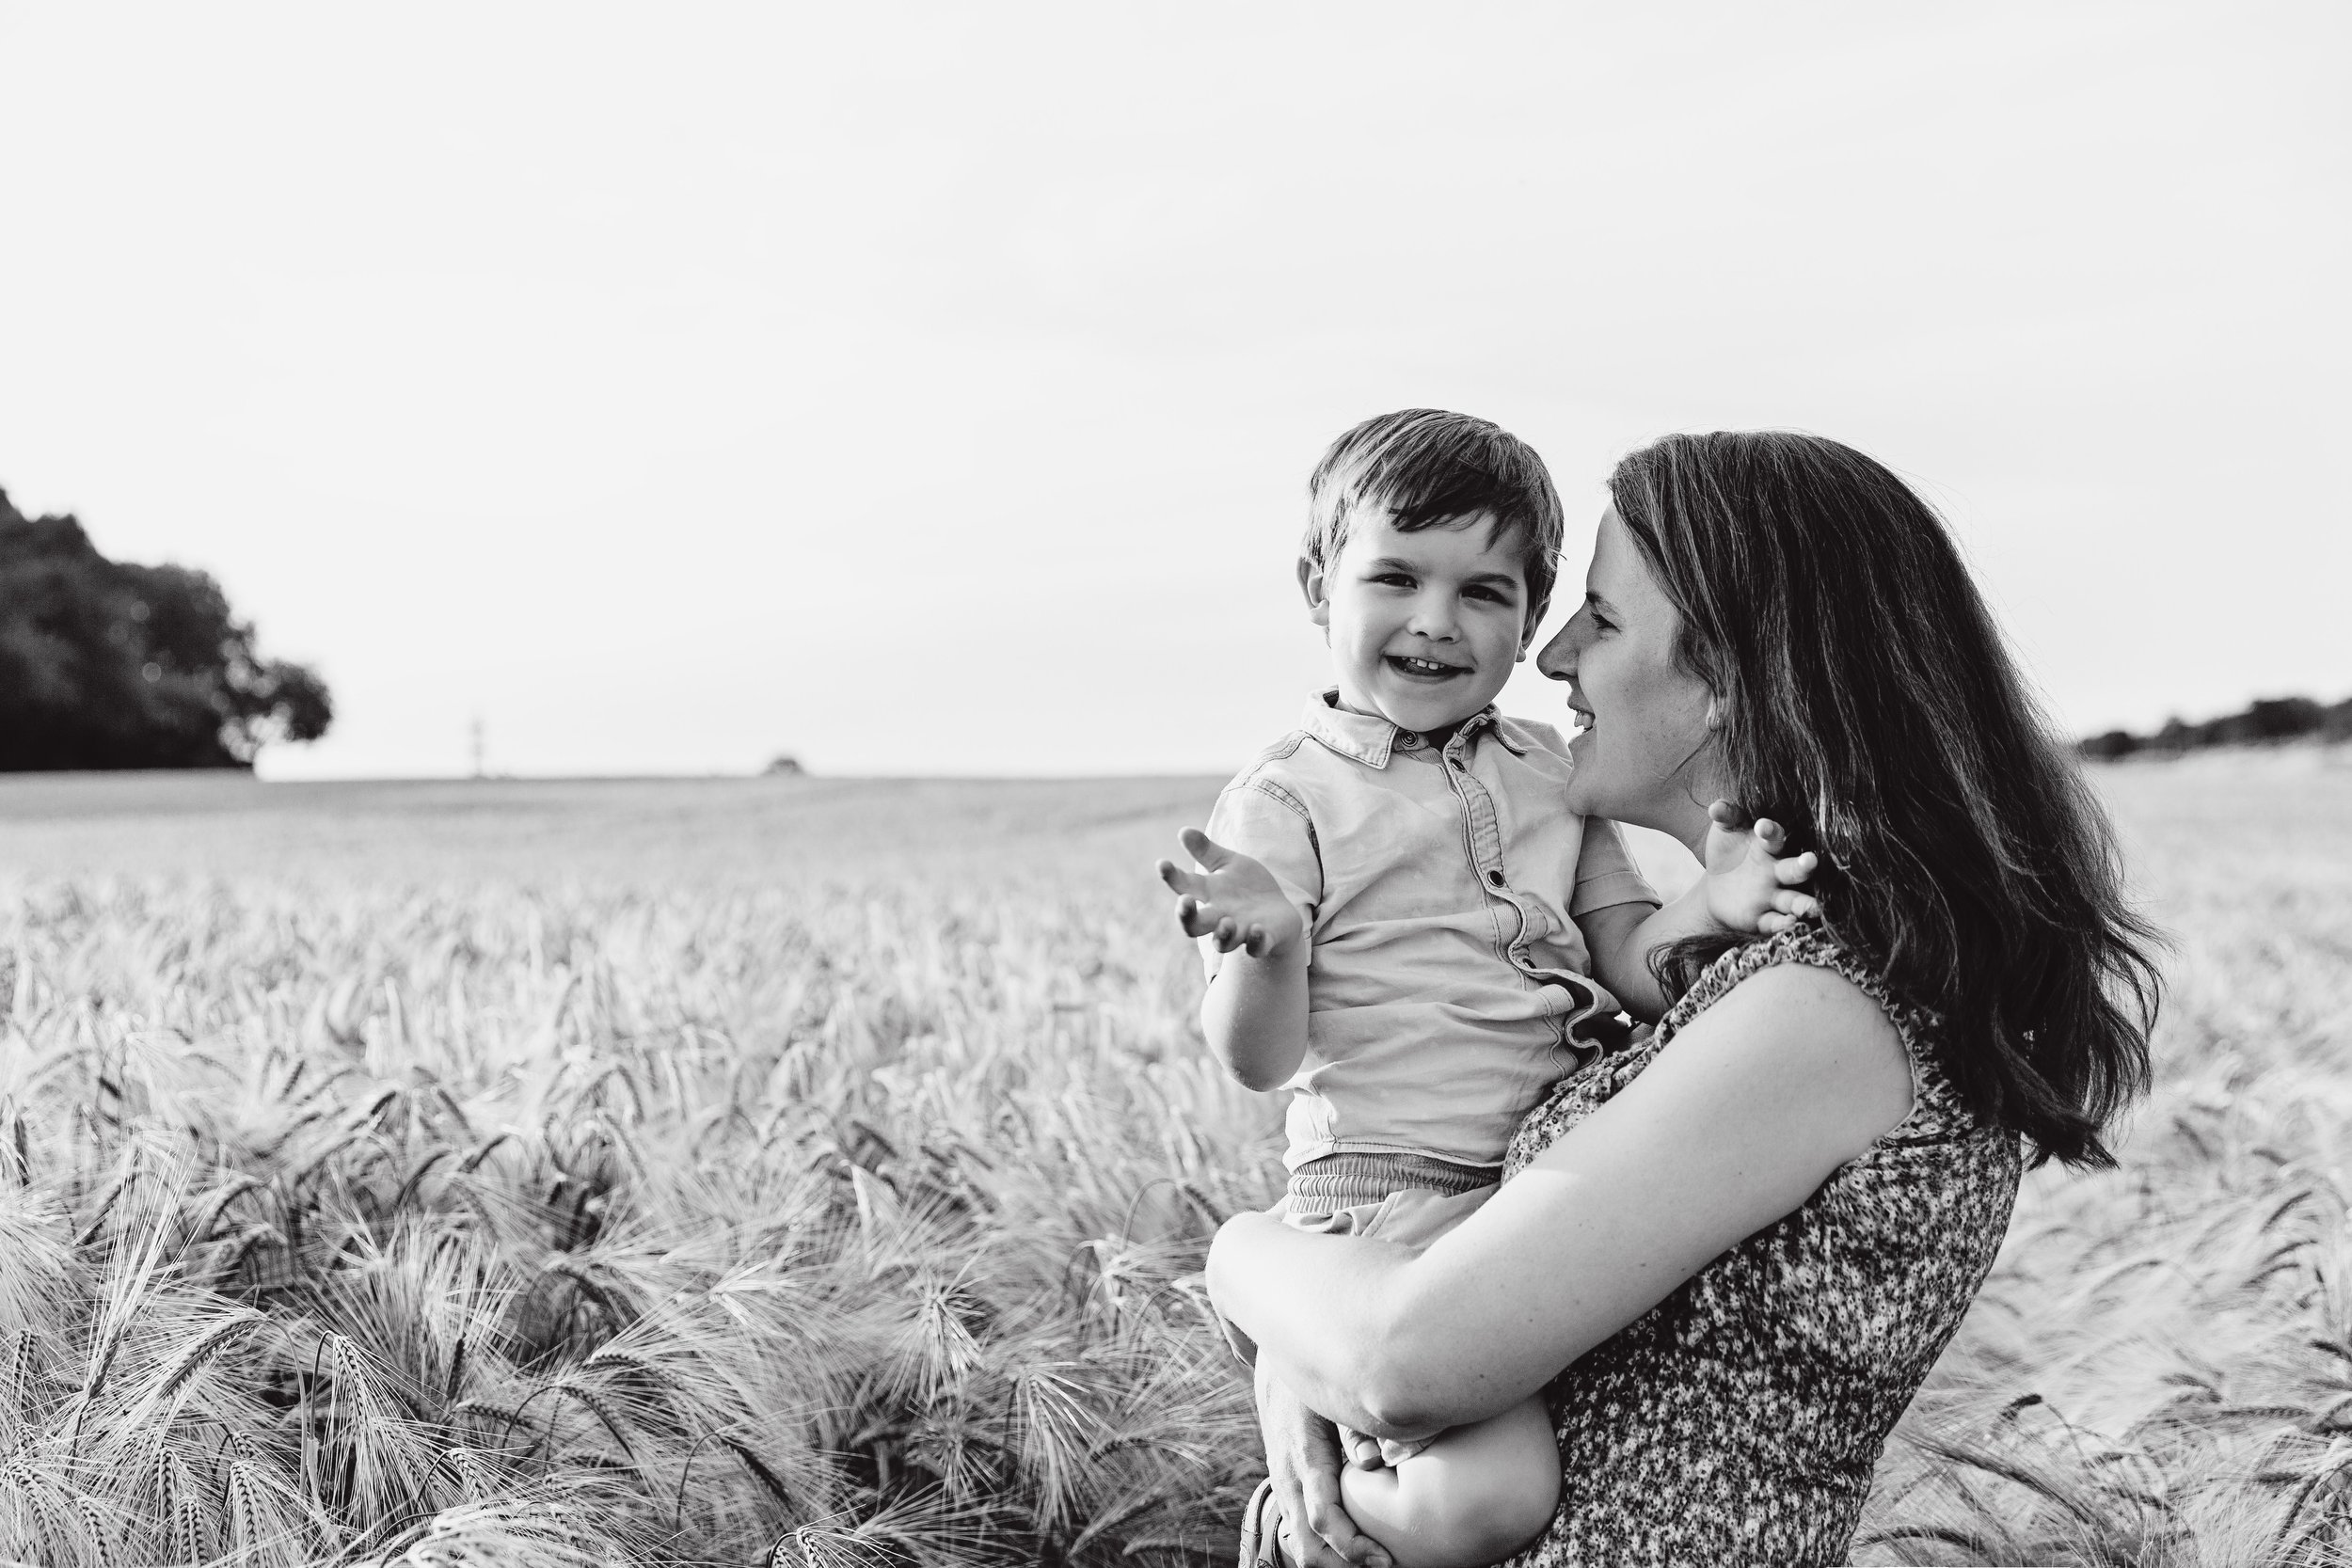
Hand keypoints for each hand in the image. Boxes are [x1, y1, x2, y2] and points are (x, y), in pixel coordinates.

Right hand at [1157, 828, 1304, 958]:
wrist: (1279, 913)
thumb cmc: (1246, 887)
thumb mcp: (1229, 863)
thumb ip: (1206, 850)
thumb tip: (1183, 830)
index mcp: (1208, 894)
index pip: (1184, 886)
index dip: (1171, 876)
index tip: (1162, 863)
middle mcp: (1219, 916)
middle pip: (1193, 925)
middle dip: (1186, 916)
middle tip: (1185, 902)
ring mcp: (1240, 931)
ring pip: (1223, 943)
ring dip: (1223, 934)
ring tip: (1227, 922)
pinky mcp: (1263, 941)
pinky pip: (1257, 948)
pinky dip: (1256, 942)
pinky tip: (1257, 929)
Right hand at [1256, 1360, 1391, 1567]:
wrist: (1277, 1368)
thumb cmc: (1315, 1382)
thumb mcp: (1334, 1398)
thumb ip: (1354, 1430)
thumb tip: (1373, 1462)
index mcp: (1304, 1459)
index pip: (1323, 1519)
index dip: (1352, 1546)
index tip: (1385, 1558)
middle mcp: (1289, 1480)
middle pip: (1307, 1548)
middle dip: (1344, 1567)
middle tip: (1386, 1566)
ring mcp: (1284, 1487)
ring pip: (1301, 1546)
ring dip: (1335, 1563)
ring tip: (1375, 1561)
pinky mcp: (1288, 1489)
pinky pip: (1301, 1532)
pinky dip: (1325, 1550)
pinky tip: (1357, 1547)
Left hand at [1701, 800, 1820, 935]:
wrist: (1718, 890)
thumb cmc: (1729, 854)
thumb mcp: (1725, 832)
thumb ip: (1725, 817)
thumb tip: (1716, 806)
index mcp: (1769, 847)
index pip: (1775, 837)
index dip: (1770, 831)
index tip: (1762, 826)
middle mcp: (1778, 872)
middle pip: (1795, 869)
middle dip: (1804, 866)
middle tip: (1811, 861)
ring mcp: (1774, 897)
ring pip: (1794, 901)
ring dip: (1805, 904)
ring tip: (1813, 907)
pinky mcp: (1764, 920)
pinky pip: (1776, 923)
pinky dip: (1783, 925)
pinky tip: (1789, 924)